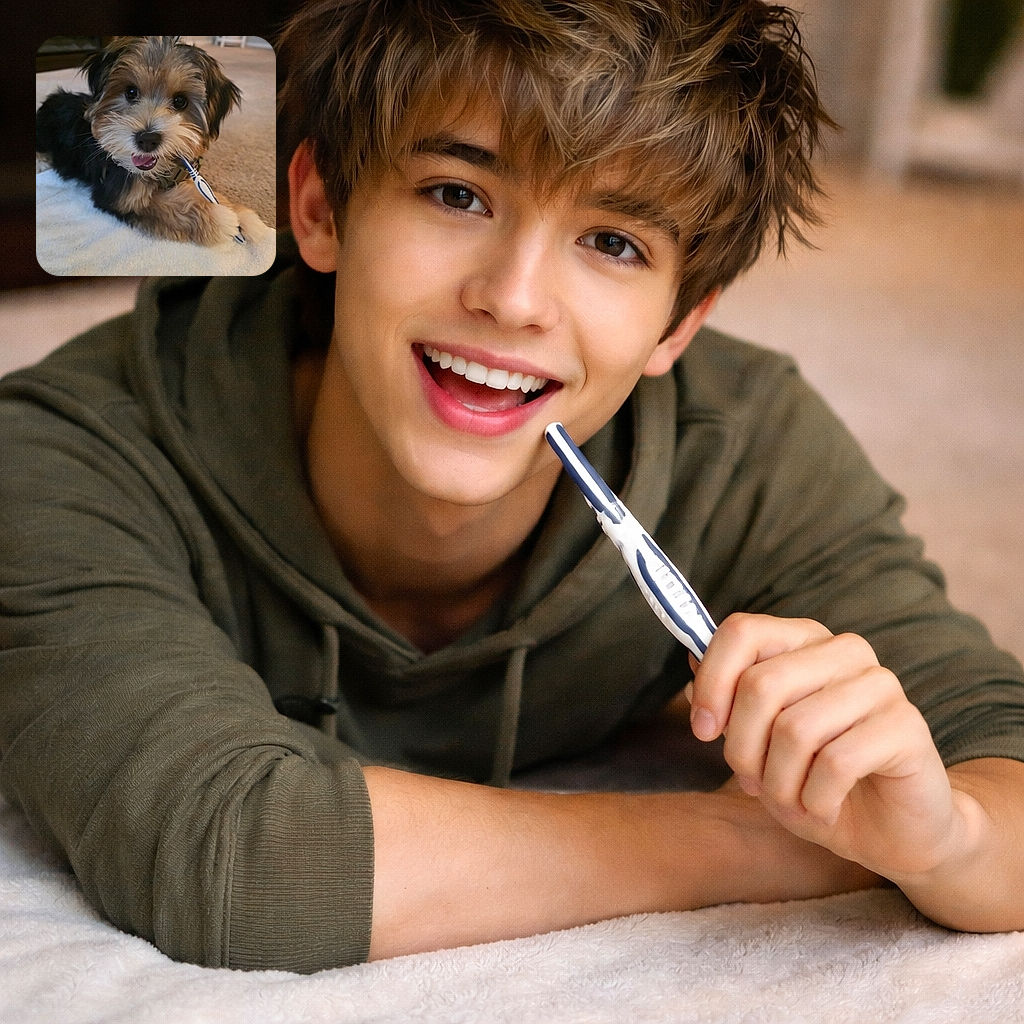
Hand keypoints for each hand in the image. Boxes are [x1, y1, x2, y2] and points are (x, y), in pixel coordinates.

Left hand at [686, 613, 959, 881]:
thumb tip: (691, 672)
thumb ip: (728, 700)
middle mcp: (845, 651)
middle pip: (760, 685)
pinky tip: (821, 810)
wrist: (890, 830)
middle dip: (742, 748)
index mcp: (804, 641)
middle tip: (752, 783)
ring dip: (779, 784)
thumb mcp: (759, 741)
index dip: (712, 682)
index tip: (702, 730)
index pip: (742, 632)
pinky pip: (836, 762)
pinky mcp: (906, 726)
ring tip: (789, 802)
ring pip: (794, 729)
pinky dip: (814, 800)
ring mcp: (880, 684)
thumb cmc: (815, 779)